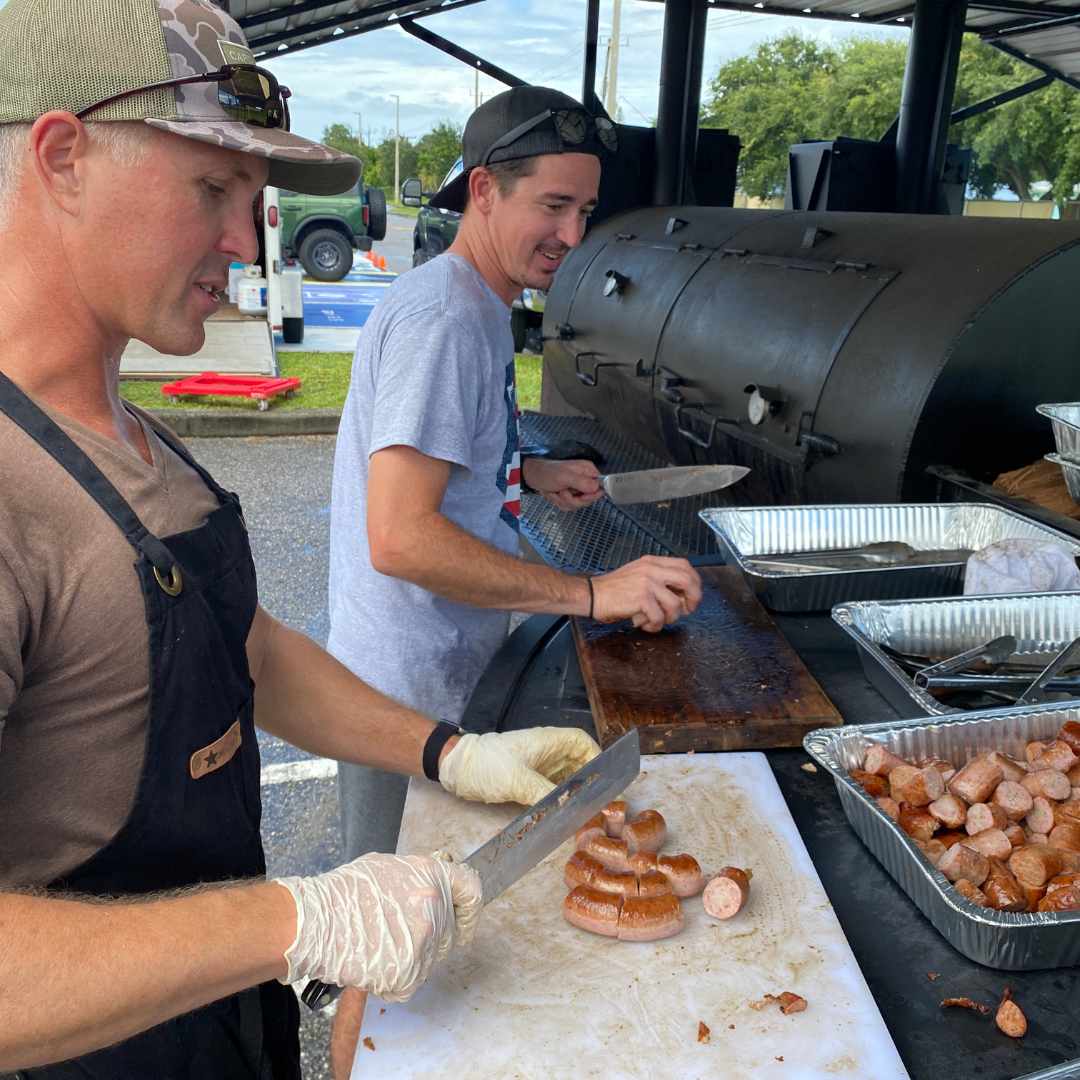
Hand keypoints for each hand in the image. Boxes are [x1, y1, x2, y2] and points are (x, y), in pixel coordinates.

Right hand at [274, 853, 481, 1001]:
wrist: (316, 922)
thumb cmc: (343, 893)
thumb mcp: (388, 867)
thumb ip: (419, 878)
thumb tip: (432, 887)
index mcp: (432, 877)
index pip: (471, 891)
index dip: (469, 908)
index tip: (465, 918)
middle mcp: (435, 909)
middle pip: (450, 931)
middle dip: (432, 935)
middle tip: (402, 933)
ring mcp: (424, 944)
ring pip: (430, 959)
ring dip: (411, 958)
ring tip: (380, 943)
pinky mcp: (409, 973)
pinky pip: (411, 981)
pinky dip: (395, 978)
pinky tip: (375, 960)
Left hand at [439, 727, 599, 804]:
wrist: (457, 770)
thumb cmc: (487, 764)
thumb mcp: (518, 780)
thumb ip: (547, 796)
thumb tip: (570, 811)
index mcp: (548, 741)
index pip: (582, 742)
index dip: (597, 758)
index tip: (606, 781)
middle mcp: (547, 753)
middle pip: (579, 764)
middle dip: (590, 783)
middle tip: (600, 806)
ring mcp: (539, 768)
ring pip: (567, 780)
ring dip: (575, 795)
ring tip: (586, 815)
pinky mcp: (530, 782)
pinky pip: (552, 792)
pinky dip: (560, 803)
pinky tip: (565, 818)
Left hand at [523, 457, 603, 510]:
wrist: (532, 476)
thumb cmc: (547, 472)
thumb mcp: (565, 476)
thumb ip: (582, 483)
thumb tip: (598, 488)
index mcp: (587, 471)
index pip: (599, 488)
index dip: (589, 495)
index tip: (579, 495)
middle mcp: (584, 480)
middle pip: (587, 499)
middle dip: (571, 499)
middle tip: (561, 491)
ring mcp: (577, 489)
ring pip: (577, 505)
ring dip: (562, 500)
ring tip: (555, 491)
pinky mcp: (569, 496)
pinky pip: (568, 506)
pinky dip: (558, 502)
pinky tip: (553, 494)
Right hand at [592, 556, 702, 631]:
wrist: (592, 595)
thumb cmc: (613, 590)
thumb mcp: (638, 575)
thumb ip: (658, 579)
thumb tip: (681, 595)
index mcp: (652, 562)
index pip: (685, 565)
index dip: (694, 582)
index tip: (691, 595)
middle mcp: (652, 569)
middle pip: (687, 580)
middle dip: (693, 598)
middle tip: (687, 610)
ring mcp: (647, 583)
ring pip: (675, 604)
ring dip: (669, 618)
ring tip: (656, 620)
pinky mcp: (641, 598)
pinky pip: (659, 617)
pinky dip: (654, 626)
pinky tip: (644, 624)